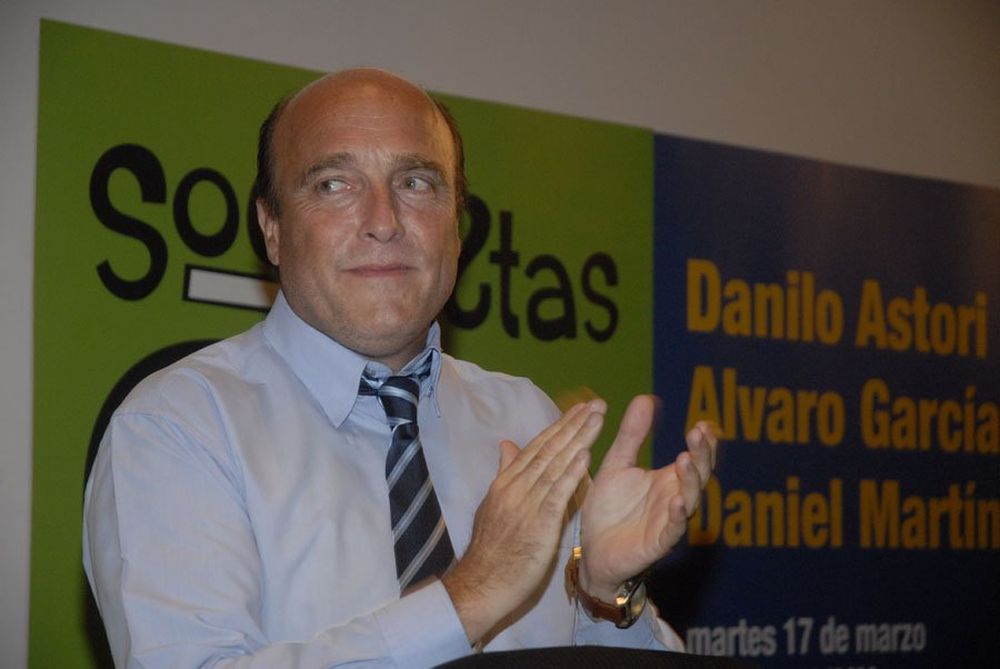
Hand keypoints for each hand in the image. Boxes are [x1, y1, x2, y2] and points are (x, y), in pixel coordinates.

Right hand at [442, 400, 606, 643]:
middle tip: (595, 403)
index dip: (559, 427)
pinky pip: (557, 493)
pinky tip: (586, 455)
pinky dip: (572, 473)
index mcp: (506, 482)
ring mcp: (527, 503)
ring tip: (597, 418)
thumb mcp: (492, 506)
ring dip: (578, 439)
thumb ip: (504, 475)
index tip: (578, 410)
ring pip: (556, 464)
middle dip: (573, 425)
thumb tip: (507, 445)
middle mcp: (516, 487)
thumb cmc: (490, 550)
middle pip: (549, 449)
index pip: (536, 447)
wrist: (482, 584)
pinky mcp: (538, 523)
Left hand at [579, 395, 717, 600]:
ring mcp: (668, 521)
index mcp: (666, 480)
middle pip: (698, 475)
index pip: (693, 458)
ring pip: (690, 500)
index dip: (702, 443)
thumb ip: (632, 435)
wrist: (590, 549)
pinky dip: (678, 516)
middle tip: (699, 434)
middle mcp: (673, 498)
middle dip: (701, 455)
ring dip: (691, 480)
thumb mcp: (617, 464)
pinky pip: (673, 530)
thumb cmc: (607, 509)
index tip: (704, 423)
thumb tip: (645, 398)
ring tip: (685, 459)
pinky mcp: (657, 543)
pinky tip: (677, 501)